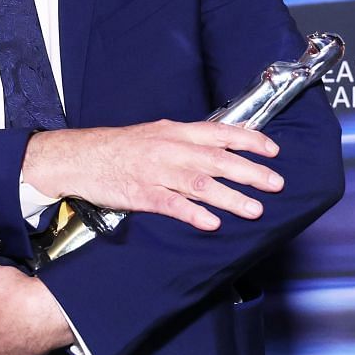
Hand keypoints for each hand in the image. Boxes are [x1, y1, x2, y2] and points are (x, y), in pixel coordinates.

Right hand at [21, 120, 283, 231]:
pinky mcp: (141, 194)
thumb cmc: (118, 147)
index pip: (220, 132)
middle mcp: (170, 148)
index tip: (272, 151)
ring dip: (230, 197)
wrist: (78, 157)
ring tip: (254, 209)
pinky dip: (193, 213)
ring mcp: (156, 172)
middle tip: (276, 184)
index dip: (249, 141)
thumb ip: (185, 140)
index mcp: (175, 131)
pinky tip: (211, 223)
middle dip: (250, 172)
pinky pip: (171, 204)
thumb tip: (217, 147)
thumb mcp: (155, 133)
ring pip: (200, 184)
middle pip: (217, 160)